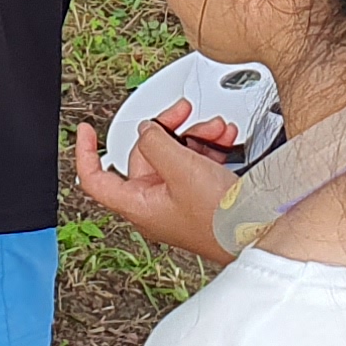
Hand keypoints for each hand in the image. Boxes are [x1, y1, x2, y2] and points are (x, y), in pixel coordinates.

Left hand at [74, 114, 234, 259]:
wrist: (259, 233)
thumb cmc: (221, 221)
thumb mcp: (183, 170)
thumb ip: (157, 143)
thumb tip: (147, 130)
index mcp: (139, 205)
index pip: (96, 179)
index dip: (87, 153)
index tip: (87, 131)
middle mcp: (155, 203)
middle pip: (145, 155)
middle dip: (169, 130)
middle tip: (182, 113)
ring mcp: (177, 200)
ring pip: (174, 156)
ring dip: (195, 136)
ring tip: (215, 130)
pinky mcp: (199, 196)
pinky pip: (194, 164)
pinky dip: (207, 148)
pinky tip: (222, 141)